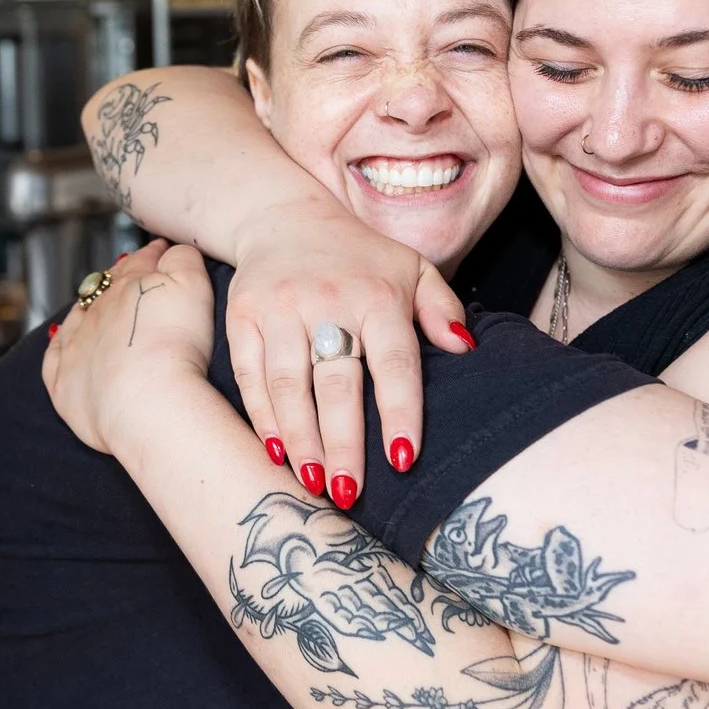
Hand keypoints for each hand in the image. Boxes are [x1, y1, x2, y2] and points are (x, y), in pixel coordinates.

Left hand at [44, 240, 214, 455]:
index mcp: (130, 285)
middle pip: (108, 285)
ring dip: (89, 308)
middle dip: (121, 278)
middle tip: (134, 278)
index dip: (154, 253)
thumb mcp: (193, 285)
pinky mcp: (64, 382)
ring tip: (101, 308)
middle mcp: (98, 310)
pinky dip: (60, 346)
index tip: (162, 251)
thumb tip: (172, 251)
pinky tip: (66, 345)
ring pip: (79, 316)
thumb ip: (183, 258)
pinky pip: (55, 357)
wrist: (147, 405)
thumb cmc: (175, 348)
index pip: (142, 260)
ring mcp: (77, 345)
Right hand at [225, 195, 469, 506]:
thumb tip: (465, 349)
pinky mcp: (243, 315)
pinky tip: (277, 452)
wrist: (283, 216)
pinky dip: (263, 416)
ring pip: (289, 384)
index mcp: (377, 294)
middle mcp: (327, 300)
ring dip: (301, 439)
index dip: (399, 412)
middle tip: (349, 492)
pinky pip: (250, 374)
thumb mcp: (412, 269)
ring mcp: (280, 308)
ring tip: (314, 482)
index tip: (403, 459)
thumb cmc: (360, 258)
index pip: (393, 361)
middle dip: (343, 442)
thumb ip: (442, 308)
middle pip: (337, 382)